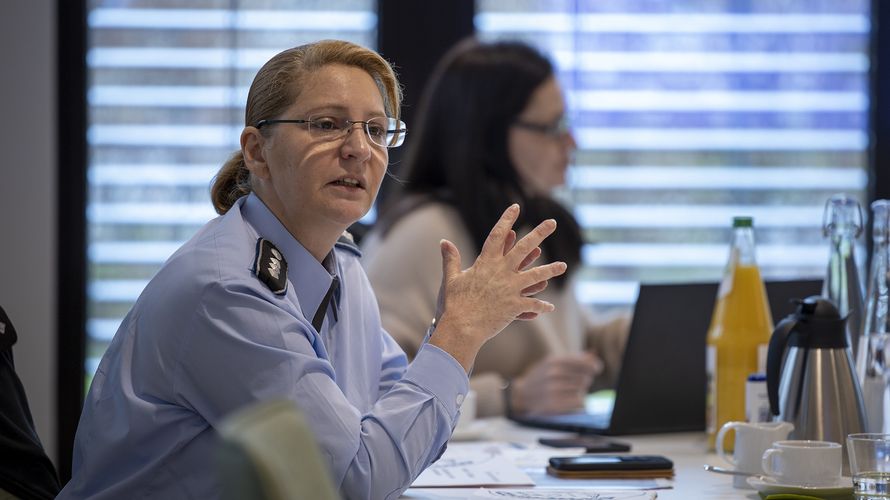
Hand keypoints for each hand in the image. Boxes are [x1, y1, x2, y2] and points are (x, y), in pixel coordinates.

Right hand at [429, 204, 566, 370]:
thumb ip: (450, 259)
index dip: (507, 220)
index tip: (516, 207)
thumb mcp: (451, 278)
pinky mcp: (515, 306)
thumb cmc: (454, 303)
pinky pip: (533, 304)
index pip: (498, 235)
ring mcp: (511, 288)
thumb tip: (443, 241)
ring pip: (537, 275)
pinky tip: (550, 307)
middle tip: (552, 222)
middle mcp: (502, 272)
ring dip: (551, 270)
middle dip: (539, 233)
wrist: (461, 327)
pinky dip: (541, 306)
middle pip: (525, 248)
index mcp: (486, 263)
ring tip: (563, 266)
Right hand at [509, 353, 602, 415]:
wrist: (522, 394)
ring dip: (580, 392)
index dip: (595, 366)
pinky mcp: (554, 405)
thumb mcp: (554, 362)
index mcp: (555, 361)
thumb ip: (575, 358)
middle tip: (573, 382)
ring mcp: (553, 390)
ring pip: (583, 391)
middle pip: (586, 378)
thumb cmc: (543, 376)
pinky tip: (568, 400)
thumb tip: (594, 354)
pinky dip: (578, 402)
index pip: (585, 363)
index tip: (597, 369)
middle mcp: (554, 374)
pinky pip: (580, 403)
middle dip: (584, 380)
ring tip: (567, 391)